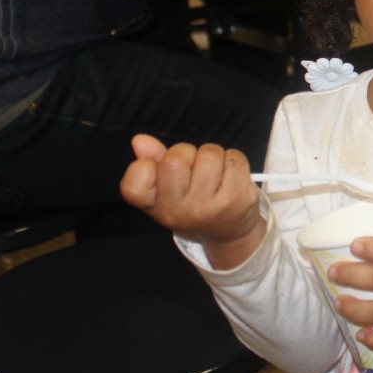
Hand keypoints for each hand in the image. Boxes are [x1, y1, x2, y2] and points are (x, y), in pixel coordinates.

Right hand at [120, 134, 263, 265]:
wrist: (228, 231)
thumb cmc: (192, 202)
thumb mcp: (166, 188)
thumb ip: (151, 161)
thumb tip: (139, 140)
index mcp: (157, 208)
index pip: (134, 185)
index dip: (144, 167)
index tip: (158, 171)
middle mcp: (181, 212)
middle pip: (175, 158)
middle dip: (186, 153)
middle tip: (192, 168)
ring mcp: (211, 207)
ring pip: (208, 154)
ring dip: (212, 155)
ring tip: (213, 173)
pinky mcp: (238, 198)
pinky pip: (233, 157)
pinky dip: (232, 159)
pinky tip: (230, 176)